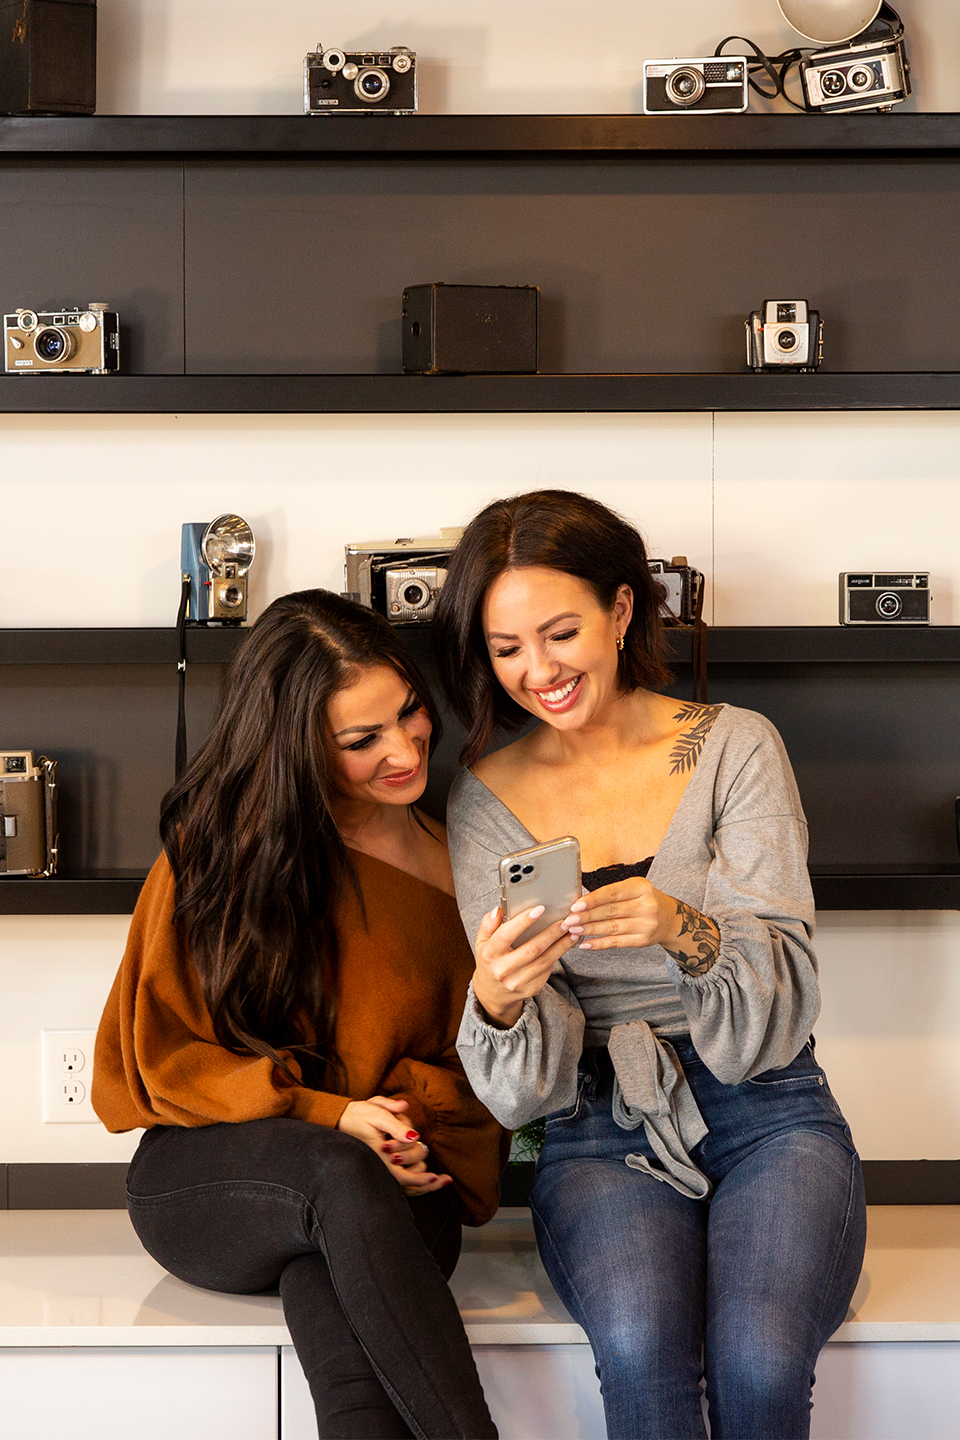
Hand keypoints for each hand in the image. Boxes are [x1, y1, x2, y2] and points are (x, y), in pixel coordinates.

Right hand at [336, 1095, 452, 1194]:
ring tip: (441, 1180)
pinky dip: (416, 1180)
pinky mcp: (382, 1164)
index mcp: (378, 1157)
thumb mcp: (377, 1113)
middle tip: (438, 1172)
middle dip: (422, 1171)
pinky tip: (430, 1179)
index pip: (402, 1177)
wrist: (340, 1119)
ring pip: (406, 1182)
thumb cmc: (358, 1115)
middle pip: (408, 1179)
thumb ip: (396, 1124)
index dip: (420, 1180)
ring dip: (422, 1179)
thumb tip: (414, 1135)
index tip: (437, 1178)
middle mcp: (380, 1166)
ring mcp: (381, 1167)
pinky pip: (401, 1179)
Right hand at [473, 904, 576, 1027]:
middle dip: (551, 934)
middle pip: (532, 949)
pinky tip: (565, 944)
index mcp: (489, 954)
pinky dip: (558, 955)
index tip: (539, 909)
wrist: (493, 993)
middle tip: (564, 921)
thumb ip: (488, 924)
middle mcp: (502, 970)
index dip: (523, 921)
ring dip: (561, 945)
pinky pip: (547, 970)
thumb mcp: (482, 942)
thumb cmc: (489, 961)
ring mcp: (517, 982)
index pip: (506, 935)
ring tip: (571, 932)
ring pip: (545, 961)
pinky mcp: (530, 989)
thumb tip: (499, 910)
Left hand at [560, 879, 719, 975]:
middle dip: (586, 916)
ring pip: (611, 928)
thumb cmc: (643, 900)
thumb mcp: (633, 888)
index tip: (575, 905)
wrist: (669, 919)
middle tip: (568, 920)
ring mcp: (645, 925)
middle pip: (610, 912)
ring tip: (573, 930)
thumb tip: (580, 902)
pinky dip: (600, 944)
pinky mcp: (642, 940)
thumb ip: (611, 893)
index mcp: (641, 887)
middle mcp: (646, 906)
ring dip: (590, 930)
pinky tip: (586, 944)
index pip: (612, 894)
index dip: (592, 900)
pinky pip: (617, 943)